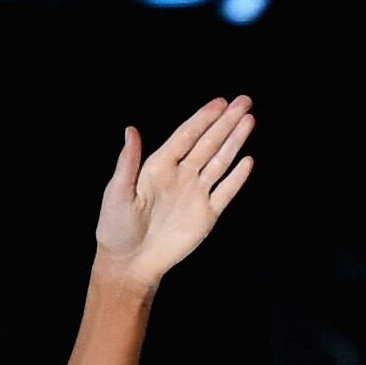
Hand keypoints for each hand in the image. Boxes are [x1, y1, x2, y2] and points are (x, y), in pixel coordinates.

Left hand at [95, 96, 258, 291]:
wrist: (130, 262)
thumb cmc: (116, 227)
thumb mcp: (117, 191)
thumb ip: (128, 161)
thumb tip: (131, 130)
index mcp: (159, 166)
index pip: (186, 136)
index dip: (203, 118)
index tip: (220, 102)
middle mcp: (181, 175)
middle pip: (209, 143)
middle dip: (226, 122)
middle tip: (244, 101)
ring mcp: (196, 194)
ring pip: (220, 162)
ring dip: (235, 142)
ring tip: (249, 121)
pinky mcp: (206, 216)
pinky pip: (225, 193)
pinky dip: (237, 178)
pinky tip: (247, 161)